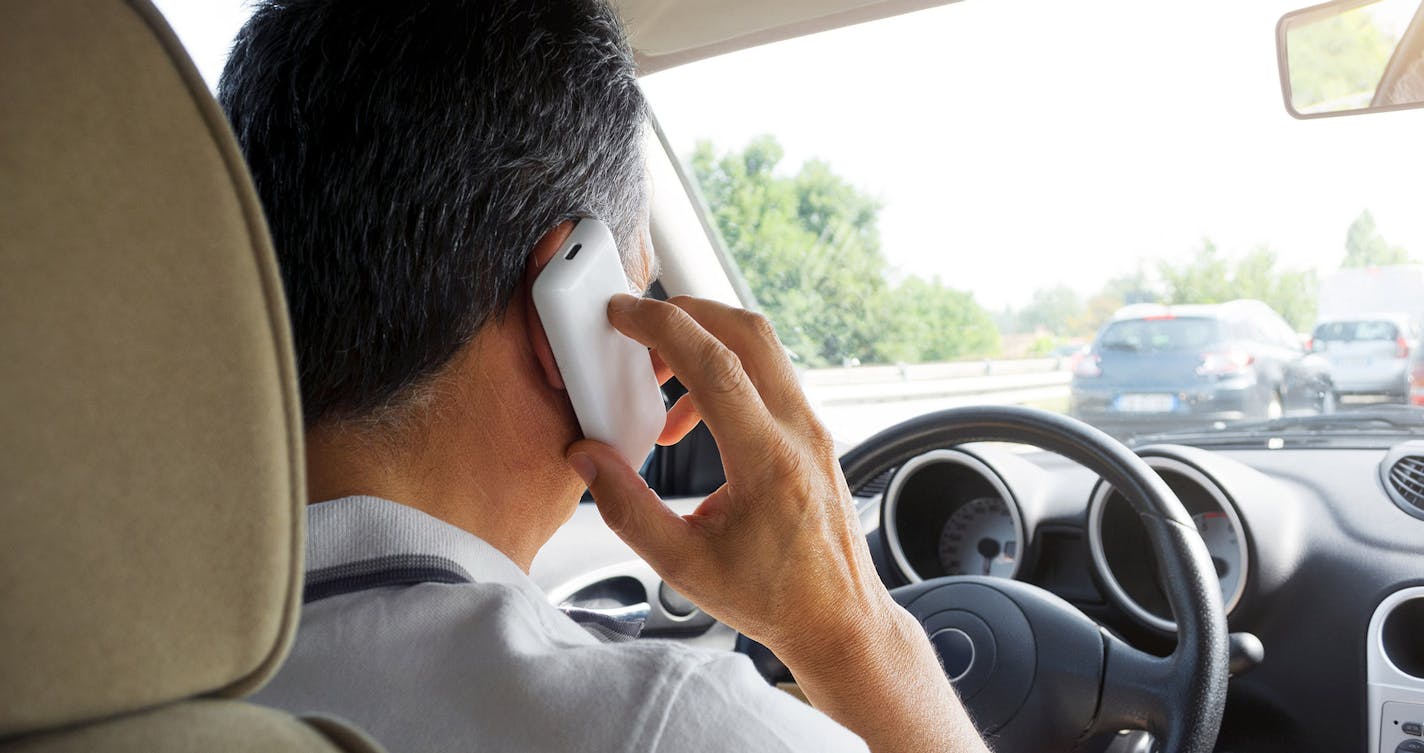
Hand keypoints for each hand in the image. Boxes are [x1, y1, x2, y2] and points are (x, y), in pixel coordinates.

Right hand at [566, 294, 987, 752]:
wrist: (838, 621)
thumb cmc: (772, 598)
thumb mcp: (682, 565)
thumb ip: (626, 508)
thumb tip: (587, 458)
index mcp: (769, 462)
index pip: (715, 365)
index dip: (662, 327)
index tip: (623, 313)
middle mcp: (800, 434)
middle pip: (747, 332)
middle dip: (686, 313)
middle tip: (638, 325)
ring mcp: (813, 430)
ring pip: (762, 350)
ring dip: (705, 346)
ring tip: (658, 386)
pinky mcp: (813, 435)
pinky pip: (768, 379)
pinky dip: (725, 376)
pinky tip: (691, 421)